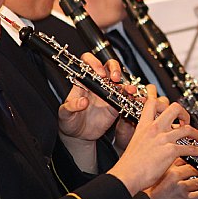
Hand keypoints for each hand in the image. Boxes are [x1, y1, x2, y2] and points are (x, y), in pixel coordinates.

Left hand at [57, 55, 126, 171]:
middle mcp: (96, 85)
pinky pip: (124, 97)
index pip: (88, 63)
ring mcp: (106, 93)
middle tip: (114, 78)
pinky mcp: (114, 105)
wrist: (78, 135)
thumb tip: (83, 101)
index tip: (99, 73)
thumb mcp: (64, 114)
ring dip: (125, 82)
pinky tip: (132, 97)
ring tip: (127, 89)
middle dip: (114, 68)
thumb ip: (71, 106)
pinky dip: (130, 96)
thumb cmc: (69, 121)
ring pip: (118, 80)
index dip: (94, 63)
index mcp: (82, 82)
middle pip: (107, 66)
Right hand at [108, 88, 197, 195]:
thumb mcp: (135, 143)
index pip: (152, 103)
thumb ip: (145, 137)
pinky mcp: (170, 151)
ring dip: (197, 133)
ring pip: (187, 128)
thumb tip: (152, 140)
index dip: (157, 95)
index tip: (160, 94)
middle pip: (174, 108)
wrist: (126, 176)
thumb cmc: (129, 165)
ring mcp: (163, 139)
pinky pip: (191, 148)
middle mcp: (155, 129)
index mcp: (144, 126)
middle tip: (186, 121)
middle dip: (184, 113)